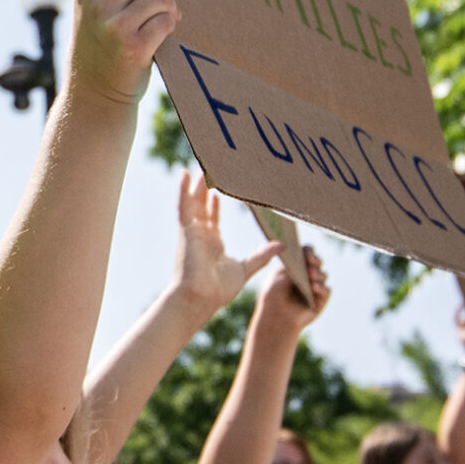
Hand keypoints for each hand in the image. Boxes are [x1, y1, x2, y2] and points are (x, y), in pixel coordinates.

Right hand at [66, 0, 178, 104]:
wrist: (94, 93)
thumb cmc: (102, 45)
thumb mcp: (95, 9)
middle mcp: (98, 3)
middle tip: (160, 1)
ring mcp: (114, 25)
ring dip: (168, 8)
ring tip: (161, 21)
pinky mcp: (133, 47)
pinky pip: (166, 21)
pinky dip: (169, 27)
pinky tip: (159, 36)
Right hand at [169, 172, 278, 314]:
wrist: (201, 298)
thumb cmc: (218, 290)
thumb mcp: (245, 269)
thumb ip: (261, 255)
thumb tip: (280, 245)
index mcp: (212, 244)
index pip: (213, 218)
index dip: (215, 204)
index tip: (221, 190)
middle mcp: (201, 235)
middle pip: (202, 206)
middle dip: (205, 189)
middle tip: (211, 171)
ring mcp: (193, 232)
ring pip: (194, 202)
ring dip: (196, 184)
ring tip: (201, 165)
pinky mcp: (187, 230)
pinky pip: (184, 206)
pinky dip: (184, 190)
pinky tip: (186, 173)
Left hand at [255, 244, 329, 334]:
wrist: (274, 317)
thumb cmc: (272, 296)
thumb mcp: (278, 278)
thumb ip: (291, 268)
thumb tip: (303, 257)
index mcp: (296, 266)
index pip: (307, 254)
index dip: (308, 251)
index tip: (306, 250)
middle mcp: (308, 275)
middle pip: (317, 262)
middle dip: (314, 260)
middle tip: (309, 260)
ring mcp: (316, 286)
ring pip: (323, 275)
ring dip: (317, 273)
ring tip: (309, 274)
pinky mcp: (320, 299)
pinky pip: (326, 290)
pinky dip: (321, 287)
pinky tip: (313, 287)